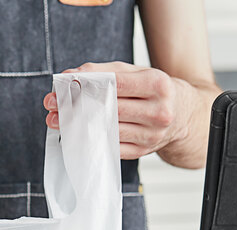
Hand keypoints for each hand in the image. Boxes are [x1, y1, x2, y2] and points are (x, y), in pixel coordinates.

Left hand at [43, 61, 191, 160]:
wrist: (183, 116)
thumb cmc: (156, 92)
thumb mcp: (137, 73)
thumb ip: (106, 72)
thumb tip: (73, 75)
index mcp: (158, 85)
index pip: (116, 84)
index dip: (88, 84)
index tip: (65, 85)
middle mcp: (158, 111)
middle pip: (109, 109)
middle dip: (77, 106)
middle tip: (53, 104)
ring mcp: (150, 135)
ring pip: (106, 130)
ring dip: (78, 126)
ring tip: (58, 120)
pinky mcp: (140, 152)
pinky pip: (109, 146)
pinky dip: (90, 140)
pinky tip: (75, 134)